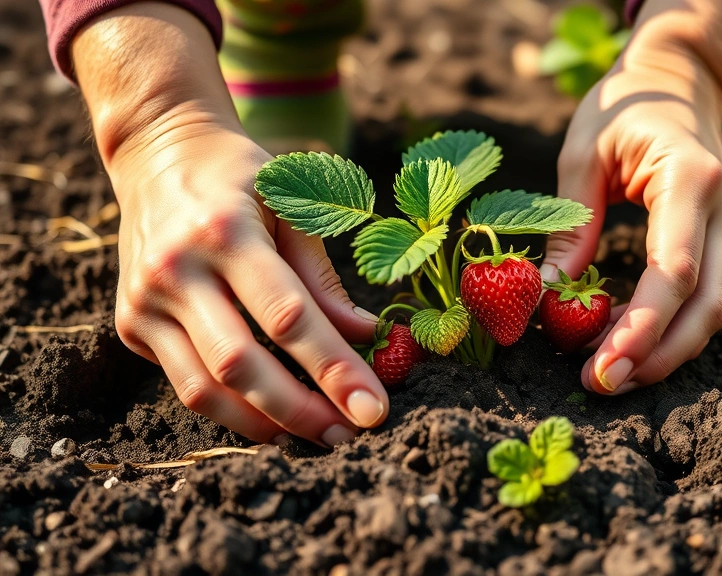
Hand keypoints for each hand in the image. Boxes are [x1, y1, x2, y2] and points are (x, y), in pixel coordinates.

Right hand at [110, 127, 388, 444]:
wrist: (157, 153)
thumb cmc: (240, 177)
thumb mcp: (291, 205)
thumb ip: (323, 277)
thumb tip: (369, 338)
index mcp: (225, 231)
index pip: (287, 317)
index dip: (334, 369)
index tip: (374, 408)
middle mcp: (175, 269)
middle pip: (240, 364)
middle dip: (300, 410)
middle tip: (350, 435)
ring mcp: (144, 301)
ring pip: (204, 388)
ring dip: (265, 424)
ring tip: (317, 437)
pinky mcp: (130, 325)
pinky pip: (184, 383)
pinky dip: (230, 411)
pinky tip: (272, 420)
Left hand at [541, 0, 721, 393]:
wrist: (679, 81)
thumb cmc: (625, 107)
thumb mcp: (583, 154)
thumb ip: (570, 226)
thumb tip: (547, 298)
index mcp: (690, 180)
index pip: (676, 272)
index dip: (642, 328)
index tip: (603, 367)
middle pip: (706, 308)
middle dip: (656, 357)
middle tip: (600, 385)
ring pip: (710, 312)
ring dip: (662, 351)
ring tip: (605, 373)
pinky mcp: (720, 245)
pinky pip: (700, 299)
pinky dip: (665, 328)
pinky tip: (620, 341)